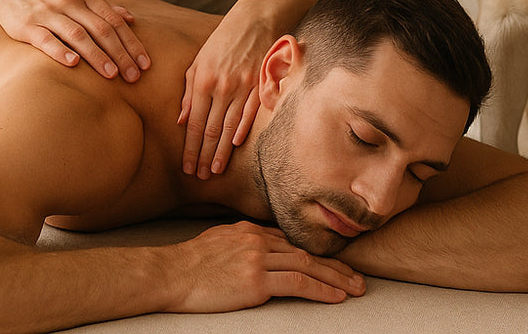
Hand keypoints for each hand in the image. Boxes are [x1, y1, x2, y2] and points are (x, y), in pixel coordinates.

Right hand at [0, 0, 149, 80]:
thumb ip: (103, 7)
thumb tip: (131, 19)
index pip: (114, 21)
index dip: (131, 43)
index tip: (145, 64)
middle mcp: (68, 1)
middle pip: (100, 29)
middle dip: (120, 53)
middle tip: (133, 76)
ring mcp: (47, 13)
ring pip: (77, 35)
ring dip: (96, 55)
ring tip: (112, 75)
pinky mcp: (27, 26)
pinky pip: (46, 39)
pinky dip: (60, 51)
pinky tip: (73, 64)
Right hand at [168, 222, 364, 312]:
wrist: (170, 273)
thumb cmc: (188, 264)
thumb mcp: (218, 241)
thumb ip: (241, 243)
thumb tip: (257, 251)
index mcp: (250, 231)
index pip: (292, 243)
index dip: (317, 255)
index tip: (335, 266)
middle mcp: (258, 240)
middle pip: (306, 252)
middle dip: (336, 267)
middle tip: (357, 278)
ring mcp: (258, 259)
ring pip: (308, 266)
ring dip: (336, 279)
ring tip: (355, 289)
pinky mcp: (255, 281)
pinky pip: (298, 283)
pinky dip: (321, 290)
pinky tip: (335, 297)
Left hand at [178, 14, 273, 176]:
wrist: (254, 20)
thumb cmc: (222, 41)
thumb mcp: (199, 62)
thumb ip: (189, 92)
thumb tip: (182, 121)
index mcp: (203, 81)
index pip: (195, 124)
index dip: (190, 148)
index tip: (187, 167)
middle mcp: (222, 87)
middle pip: (211, 130)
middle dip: (204, 156)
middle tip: (199, 176)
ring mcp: (244, 87)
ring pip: (230, 128)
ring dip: (222, 152)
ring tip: (215, 170)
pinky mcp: (261, 85)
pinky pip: (251, 115)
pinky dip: (243, 132)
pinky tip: (235, 147)